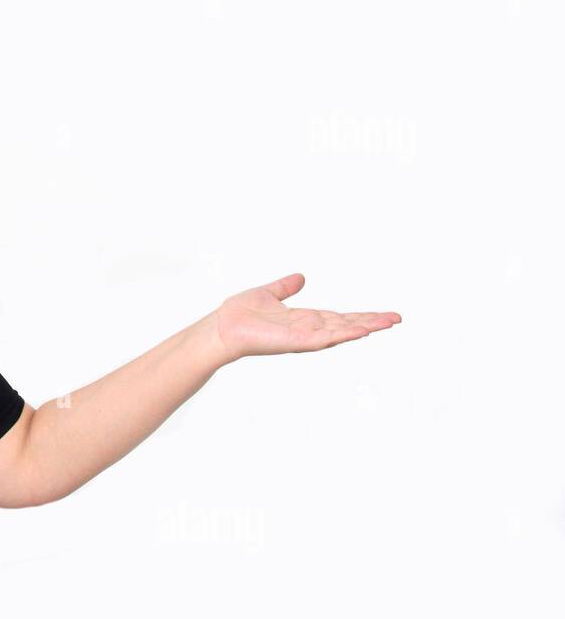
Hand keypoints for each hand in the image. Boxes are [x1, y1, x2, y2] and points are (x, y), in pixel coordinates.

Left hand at [209, 274, 400, 363]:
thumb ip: (285, 287)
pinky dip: (343, 334)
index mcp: (304, 319)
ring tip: (388, 323)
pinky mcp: (295, 342)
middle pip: (346, 325)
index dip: (361, 316)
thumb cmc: (240, 314)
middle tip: (397, 319)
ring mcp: (303, 337)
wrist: (221, 327)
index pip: (339, 317)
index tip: (383, 314)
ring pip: (341, 332)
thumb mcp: (268, 294)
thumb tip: (300, 277)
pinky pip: (324, 338)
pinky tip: (361, 331)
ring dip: (365, 327)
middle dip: (372, 322)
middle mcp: (308, 329)